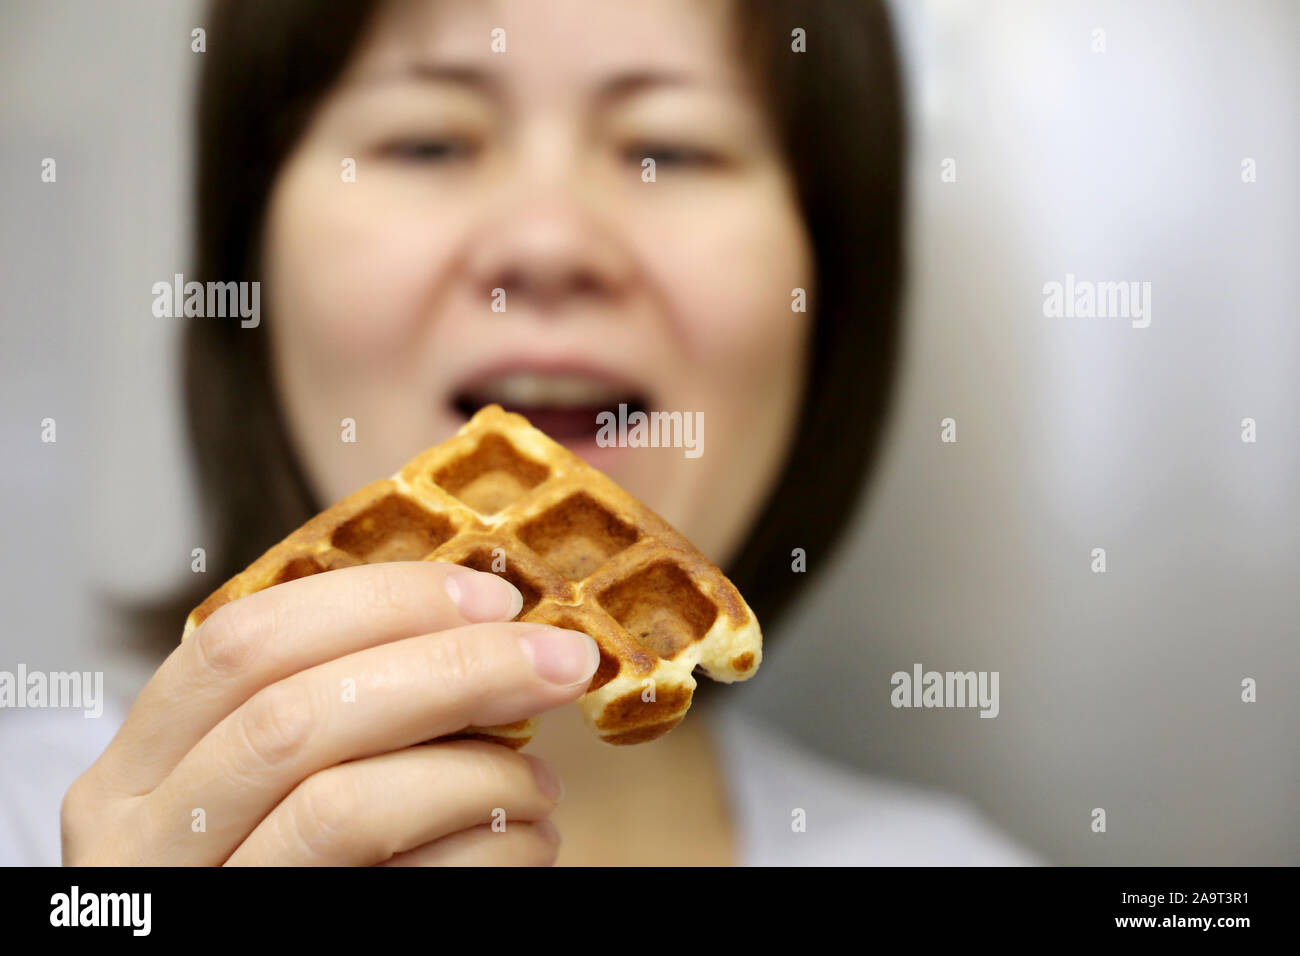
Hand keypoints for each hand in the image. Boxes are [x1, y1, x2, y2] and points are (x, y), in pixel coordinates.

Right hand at [62, 562, 598, 864]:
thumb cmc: (297, 864)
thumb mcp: (271, 777)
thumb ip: (339, 703)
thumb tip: (486, 624)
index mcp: (142, 766)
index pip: (243, 641)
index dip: (377, 602)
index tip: (490, 596)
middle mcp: (146, 841)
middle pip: (296, 717)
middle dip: (451, 670)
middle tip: (559, 660)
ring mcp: (210, 905)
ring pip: (343, 808)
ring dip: (474, 776)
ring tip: (539, 783)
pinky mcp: (283, 951)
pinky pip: (403, 889)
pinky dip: (488, 853)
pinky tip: (524, 844)